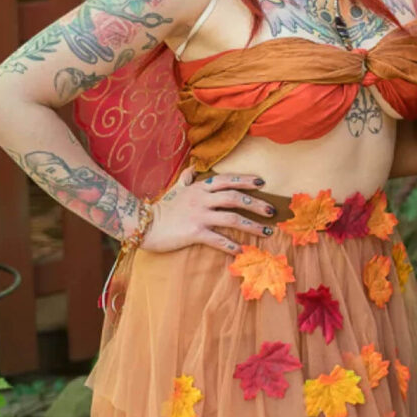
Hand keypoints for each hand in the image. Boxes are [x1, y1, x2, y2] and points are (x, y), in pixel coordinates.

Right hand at [141, 168, 273, 254]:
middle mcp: (202, 199)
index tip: (263, 182)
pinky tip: (242, 250)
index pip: (228, 180)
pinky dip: (231, 245)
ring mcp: (199, 216)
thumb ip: (187, 178)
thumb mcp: (176, 189)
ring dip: (252, 226)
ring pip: (231, 218)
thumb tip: (193, 167)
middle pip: (235, 198)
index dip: (246, 180)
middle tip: (272, 211)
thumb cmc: (163, 208)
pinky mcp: (194, 233)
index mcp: (201, 188)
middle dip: (256, 204)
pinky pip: (217, 239)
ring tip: (266, 232)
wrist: (143, 225)